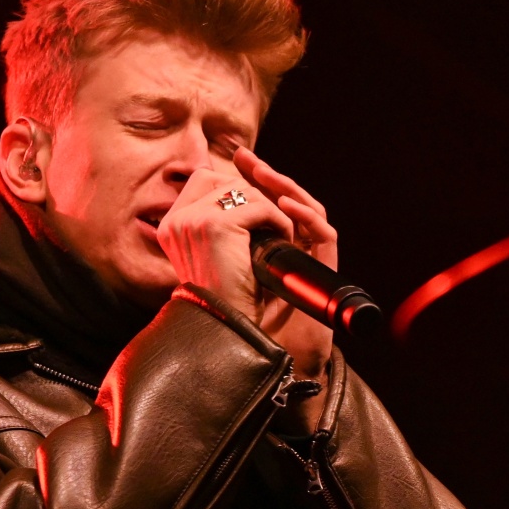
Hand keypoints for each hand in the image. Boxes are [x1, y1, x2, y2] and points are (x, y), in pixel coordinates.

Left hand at [156, 148, 335, 433]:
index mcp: (265, 243)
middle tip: (245, 156)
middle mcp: (289, 247)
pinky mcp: (321, 269)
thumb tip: (187, 200)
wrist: (258, 352)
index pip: (265, 200)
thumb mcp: (212, 266)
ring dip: (285, 187)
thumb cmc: (234, 315)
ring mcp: (307, 257)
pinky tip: (282, 206)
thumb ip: (206, 237)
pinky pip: (322, 232)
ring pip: (306, 208)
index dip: (250, 178)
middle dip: (264, 175)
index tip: (232, 159)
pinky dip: (304, 215)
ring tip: (264, 175)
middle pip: (285, 198)